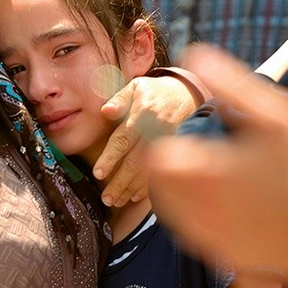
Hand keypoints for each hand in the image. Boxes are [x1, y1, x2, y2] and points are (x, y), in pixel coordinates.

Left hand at [96, 75, 197, 206]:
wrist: (188, 95)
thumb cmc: (155, 92)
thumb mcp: (136, 87)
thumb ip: (119, 99)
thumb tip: (105, 111)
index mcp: (144, 114)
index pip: (123, 139)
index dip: (110, 158)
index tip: (98, 173)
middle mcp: (156, 131)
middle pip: (135, 161)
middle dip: (119, 182)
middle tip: (106, 197)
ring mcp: (168, 144)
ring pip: (148, 171)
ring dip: (131, 189)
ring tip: (116, 201)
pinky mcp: (176, 152)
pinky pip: (162, 172)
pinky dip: (148, 188)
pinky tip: (134, 196)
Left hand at [149, 45, 287, 279]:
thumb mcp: (277, 115)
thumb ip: (232, 83)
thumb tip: (194, 53)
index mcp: (207, 172)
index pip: (155, 157)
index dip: (161, 142)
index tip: (179, 136)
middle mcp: (201, 207)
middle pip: (158, 186)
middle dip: (166, 168)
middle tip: (189, 156)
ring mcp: (213, 237)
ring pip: (172, 213)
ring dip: (177, 193)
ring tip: (203, 179)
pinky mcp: (226, 257)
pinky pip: (194, 236)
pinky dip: (196, 219)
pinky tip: (220, 206)